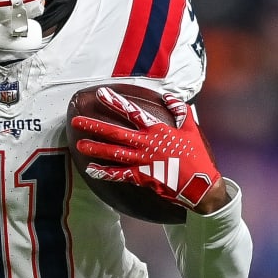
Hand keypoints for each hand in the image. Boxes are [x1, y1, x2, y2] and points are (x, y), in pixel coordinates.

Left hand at [73, 88, 224, 211]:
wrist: (200, 184)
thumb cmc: (196, 156)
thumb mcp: (191, 128)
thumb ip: (180, 110)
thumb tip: (169, 96)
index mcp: (157, 130)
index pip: (132, 112)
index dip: (115, 102)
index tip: (101, 94)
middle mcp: (146, 144)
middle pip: (115, 132)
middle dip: (94, 126)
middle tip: (76, 120)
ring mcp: (142, 161)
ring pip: (114, 153)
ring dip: (95, 148)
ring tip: (79, 144)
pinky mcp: (142, 177)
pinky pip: (120, 174)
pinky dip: (105, 173)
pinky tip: (92, 170)